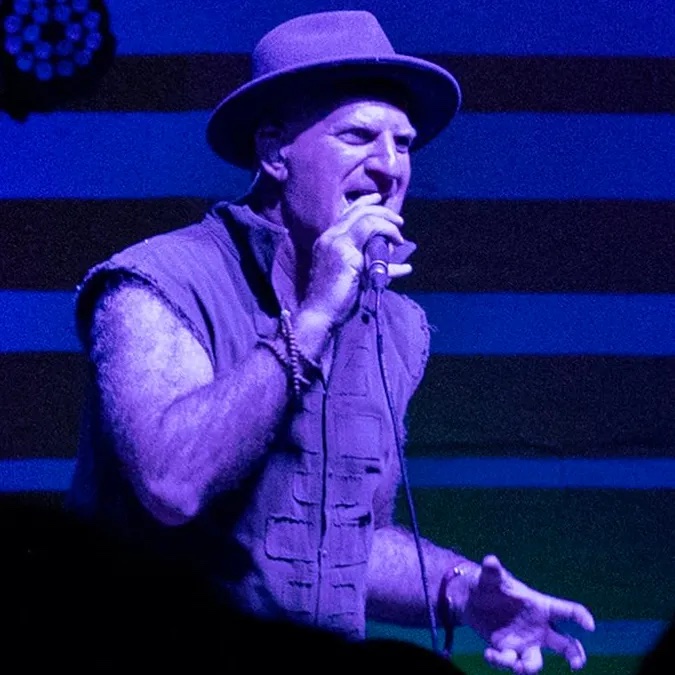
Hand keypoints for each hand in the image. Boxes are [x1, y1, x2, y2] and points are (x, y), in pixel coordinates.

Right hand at [299, 193, 411, 328]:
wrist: (319, 314)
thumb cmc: (335, 300)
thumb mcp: (356, 276)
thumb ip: (372, 265)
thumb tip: (401, 264)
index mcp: (327, 240)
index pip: (347, 213)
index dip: (365, 203)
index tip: (380, 201)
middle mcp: (330, 236)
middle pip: (358, 211)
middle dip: (383, 211)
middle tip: (399, 221)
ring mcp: (336, 243)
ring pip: (366, 218)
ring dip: (388, 224)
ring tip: (399, 237)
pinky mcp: (345, 252)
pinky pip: (371, 232)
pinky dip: (388, 235)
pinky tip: (399, 250)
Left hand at [449, 555, 595, 672]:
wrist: (472, 599)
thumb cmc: (490, 584)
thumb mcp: (491, 577)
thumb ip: (493, 571)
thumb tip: (490, 560)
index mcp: (540, 607)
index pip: (566, 611)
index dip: (581, 617)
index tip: (590, 626)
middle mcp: (538, 628)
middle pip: (565, 644)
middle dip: (575, 655)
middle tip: (576, 664)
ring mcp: (524, 642)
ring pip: (535, 661)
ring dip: (529, 667)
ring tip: (518, 667)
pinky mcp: (507, 651)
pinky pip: (509, 662)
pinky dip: (500, 661)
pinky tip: (489, 654)